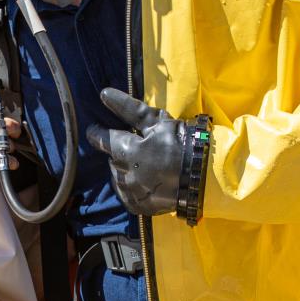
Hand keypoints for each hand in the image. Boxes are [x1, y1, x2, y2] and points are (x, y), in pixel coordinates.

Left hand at [87, 87, 210, 221]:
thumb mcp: (158, 122)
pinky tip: (144, 180)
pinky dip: (131, 186)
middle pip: (112, 160)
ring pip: (118, 177)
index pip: (104, 140)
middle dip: (119, 152)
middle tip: (134, 148)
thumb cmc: (183, 143)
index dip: (97, 134)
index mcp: (127, 152)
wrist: (206, 177)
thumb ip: (128, 109)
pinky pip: (126, 194)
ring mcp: (132, 193)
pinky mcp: (139, 206)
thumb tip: (103, 94)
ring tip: (142, 164)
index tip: (93, 130)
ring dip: (124, 169)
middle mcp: (125, 175)